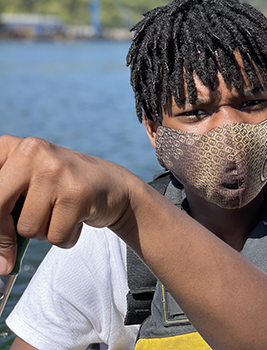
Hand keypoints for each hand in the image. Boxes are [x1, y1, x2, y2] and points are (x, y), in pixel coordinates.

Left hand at [0, 135, 135, 273]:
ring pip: (27, 227)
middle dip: (1, 240)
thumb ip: (2, 209)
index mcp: (10, 146)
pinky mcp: (76, 192)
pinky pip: (55, 236)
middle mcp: (31, 151)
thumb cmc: (60, 189)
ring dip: (43, 233)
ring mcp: (56, 169)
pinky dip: (64, 238)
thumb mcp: (25, 187)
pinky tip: (75, 220)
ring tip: (58, 216)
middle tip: (5, 263)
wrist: (113, 185)